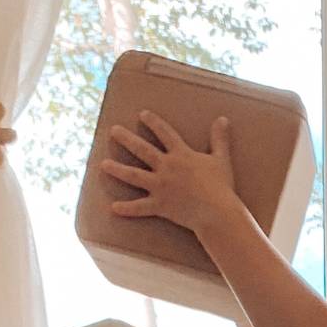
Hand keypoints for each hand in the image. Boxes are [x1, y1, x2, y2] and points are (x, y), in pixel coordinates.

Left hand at [102, 110, 238, 233]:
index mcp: (181, 154)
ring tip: (103, 165)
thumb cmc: (221, 187)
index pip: (164, 133)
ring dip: (118, 170)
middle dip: (126, 139)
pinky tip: (113, 208)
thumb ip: (219, 138)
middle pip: (142, 150)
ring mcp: (160, 187)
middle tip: (113, 131)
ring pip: (134, 175)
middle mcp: (166, 167)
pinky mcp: (160, 205)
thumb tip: (223, 119)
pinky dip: (127, 209)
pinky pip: (140, 208)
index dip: (153, 122)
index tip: (142, 114)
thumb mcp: (221, 159)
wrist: (216, 211)